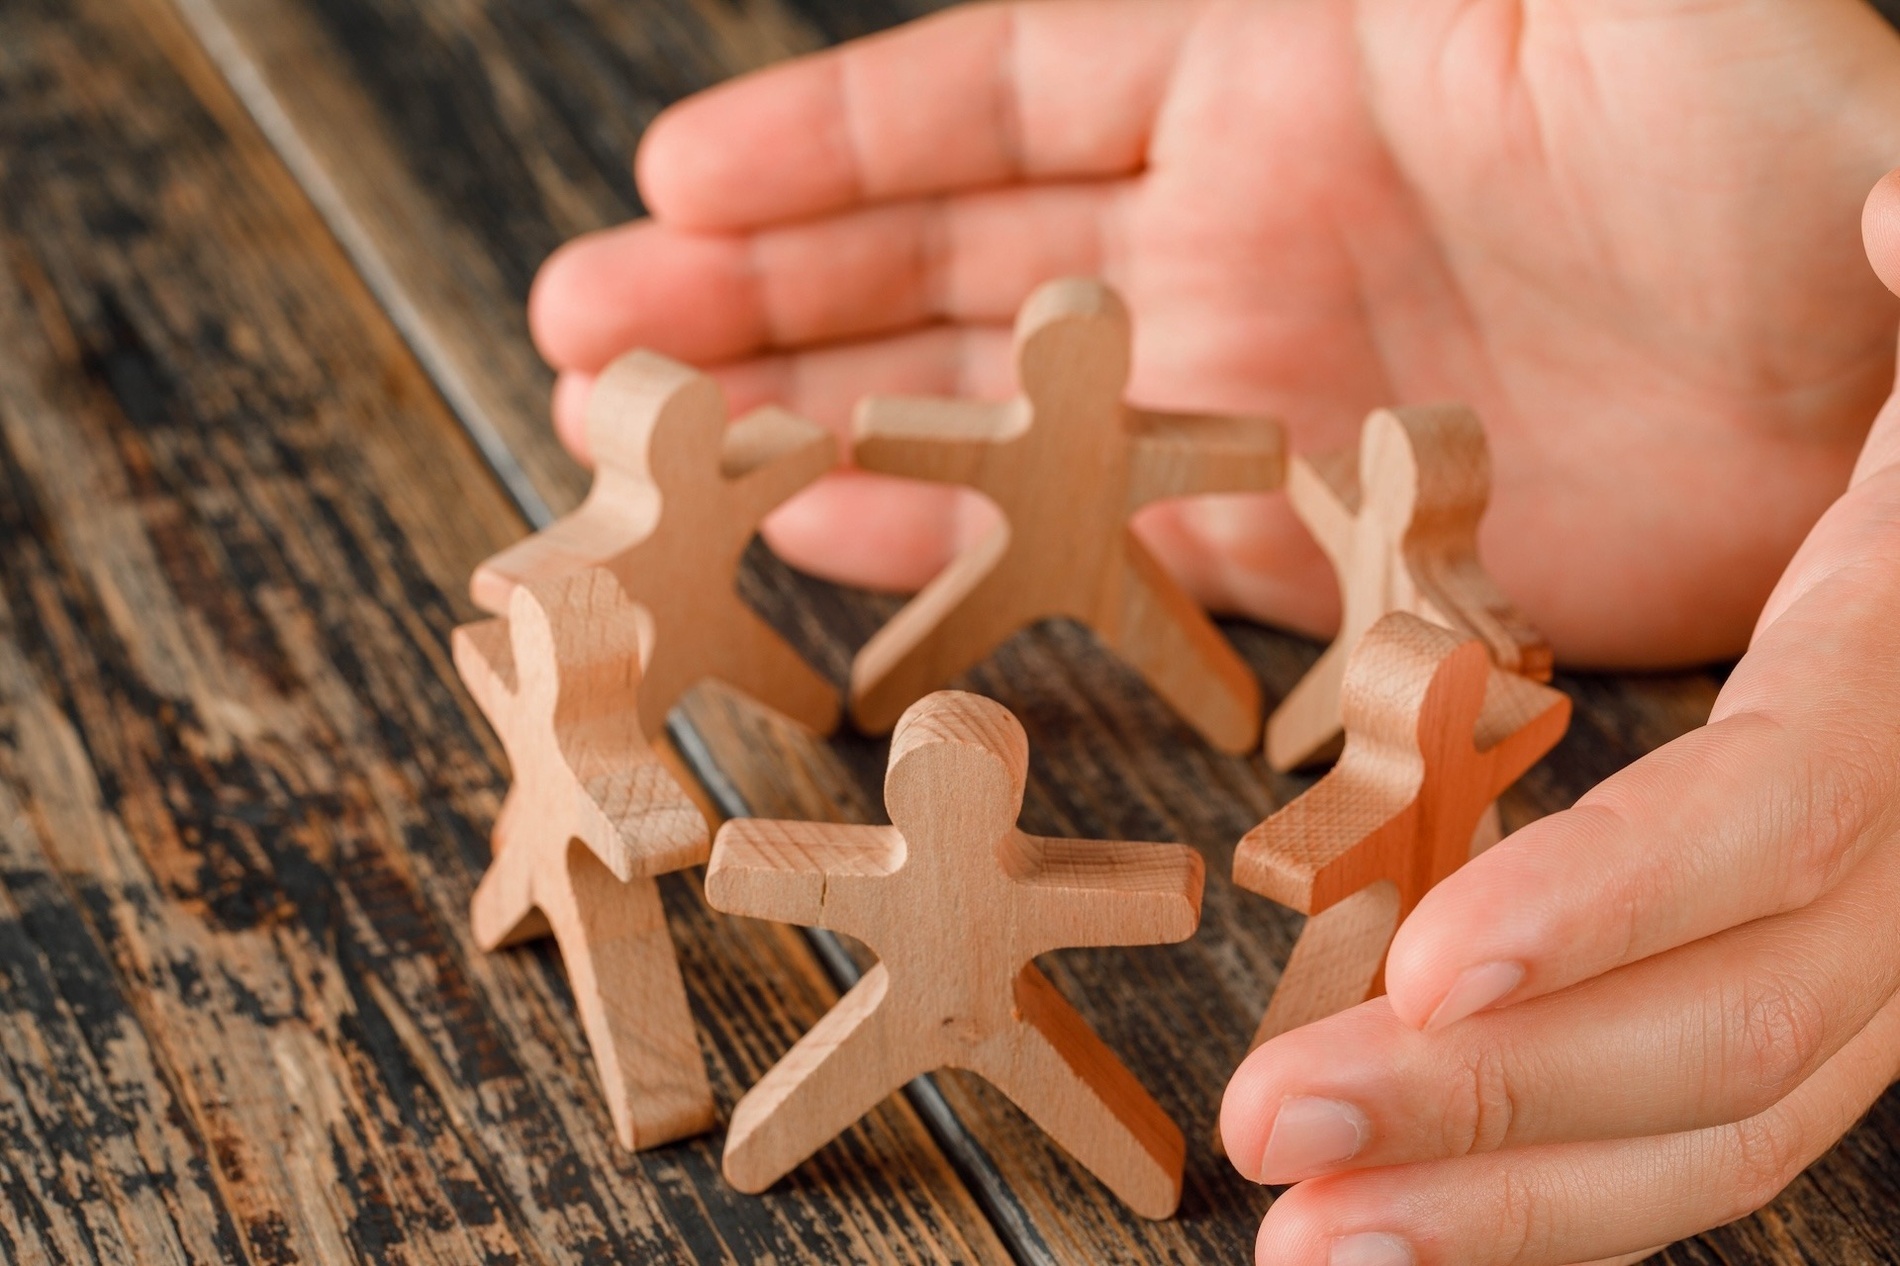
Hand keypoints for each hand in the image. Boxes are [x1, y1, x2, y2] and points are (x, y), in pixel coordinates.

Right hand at [528, 0, 1899, 667]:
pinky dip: (973, 554)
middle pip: (949, 263)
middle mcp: (1244, 231)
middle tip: (592, 351)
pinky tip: (838, 552)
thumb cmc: (1784, 110)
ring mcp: (1270, 395)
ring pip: (998, 416)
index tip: (669, 193)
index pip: (996, 97)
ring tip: (659, 457)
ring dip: (825, 428)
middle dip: (766, 299)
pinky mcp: (1330, 542)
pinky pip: (1107, 549)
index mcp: (1274, 64)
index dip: (827, 144)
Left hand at [1214, 171, 1899, 1265]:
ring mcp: (1870, 951)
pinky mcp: (1794, 986)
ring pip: (1719, 1120)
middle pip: (1738, 1026)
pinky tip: (1398, 1218)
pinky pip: (1693, 1115)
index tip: (1430, 966)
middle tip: (1282, 1135)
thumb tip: (1893, 216)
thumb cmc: (1890, 429)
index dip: (1618, 903)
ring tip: (1315, 1242)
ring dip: (1508, 1199)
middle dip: (1505, 1098)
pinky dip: (1544, 1185)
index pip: (1781, 819)